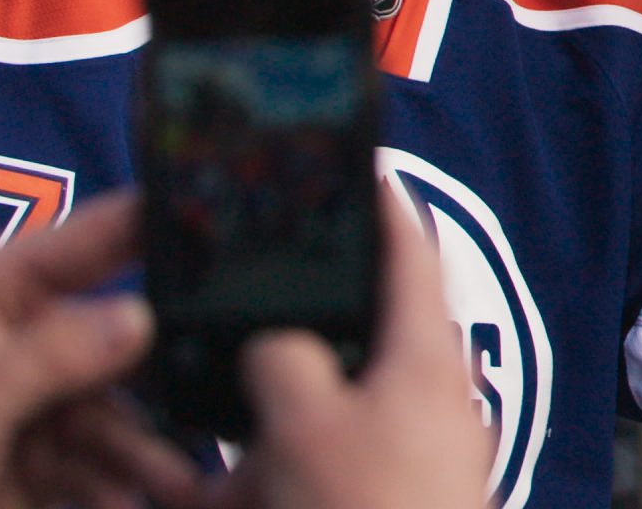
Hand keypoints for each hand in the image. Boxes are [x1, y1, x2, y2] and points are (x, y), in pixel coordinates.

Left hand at [0, 192, 198, 508]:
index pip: (94, 236)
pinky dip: (124, 482)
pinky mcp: (49, 449)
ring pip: (123, 407)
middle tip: (215, 379)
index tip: (227, 221)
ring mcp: (42, 393)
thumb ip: (51, 356)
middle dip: (168, 370)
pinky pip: (106, 459)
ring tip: (180, 484)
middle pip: (125, 331)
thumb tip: (141, 318)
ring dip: (148, 448)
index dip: (160, 223)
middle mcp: (29, 331)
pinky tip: (140, 499)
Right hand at [198, 200, 488, 508]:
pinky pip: (324, 463)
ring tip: (209, 466)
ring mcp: (416, 447)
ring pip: (326, 414)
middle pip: (356, 339)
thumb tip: (277, 350)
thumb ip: (283, 362)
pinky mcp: (395, 490)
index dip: (387, 207)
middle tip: (239, 344)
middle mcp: (431, 395)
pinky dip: (272, 475)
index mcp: (426, 355)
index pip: (413, 254)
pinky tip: (221, 494)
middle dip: (289, 349)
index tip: (367, 168)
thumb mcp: (305, 424)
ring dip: (268, 428)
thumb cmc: (370, 508)